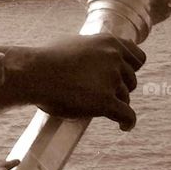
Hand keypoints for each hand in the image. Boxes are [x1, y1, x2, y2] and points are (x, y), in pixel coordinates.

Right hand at [30, 34, 145, 129]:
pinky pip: (127, 115)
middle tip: (103, 93)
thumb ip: (90, 48)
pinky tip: (124, 126)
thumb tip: (91, 53)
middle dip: (120, 88)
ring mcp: (111, 80)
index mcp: (108, 42)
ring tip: (99, 107)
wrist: (32, 73)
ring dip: (116, 103)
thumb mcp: (72, 43)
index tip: (123, 76)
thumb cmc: (45, 59)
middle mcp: (114, 58)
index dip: (131, 69)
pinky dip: (127, 122)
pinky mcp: (105, 101)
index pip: (138, 58)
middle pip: (131, 80)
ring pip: (125, 98)